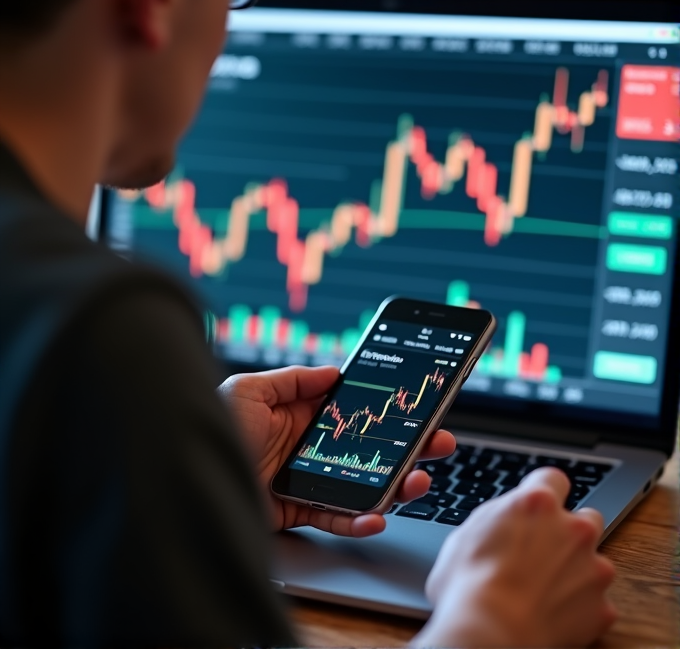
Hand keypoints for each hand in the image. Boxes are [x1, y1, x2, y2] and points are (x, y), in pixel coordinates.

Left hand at [219, 366, 455, 537]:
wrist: (176, 476)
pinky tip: (378, 514)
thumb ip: (293, 379)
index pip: (351, 412)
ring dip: (393, 484)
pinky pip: (334, 517)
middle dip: (404, 446)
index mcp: (297, 414)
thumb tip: (334, 372)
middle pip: (365, 447)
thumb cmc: (209, 424)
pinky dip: (358, 519)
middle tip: (437, 442)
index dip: (383, 410)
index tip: (414, 408)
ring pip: (358, 483)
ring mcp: (304, 479)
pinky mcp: (296, 510)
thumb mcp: (249, 390)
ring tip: (418, 481)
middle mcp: (305, 446)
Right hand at [415, 468, 616, 647]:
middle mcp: (573, 528)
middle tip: (544, 550)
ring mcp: (593, 568)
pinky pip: (597, 603)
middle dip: (570, 531)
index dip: (545, 492)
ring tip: (546, 590)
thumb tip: (503, 523)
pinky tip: (554, 616)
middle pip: (587, 516)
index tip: (538, 506)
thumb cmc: (468, 582)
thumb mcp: (468, 533)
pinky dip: (581, 609)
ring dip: (578, 571)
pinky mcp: (603, 608)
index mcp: (537, 503)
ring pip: (597, 561)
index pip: (554, 479)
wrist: (489, 632)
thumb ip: (498, 521)